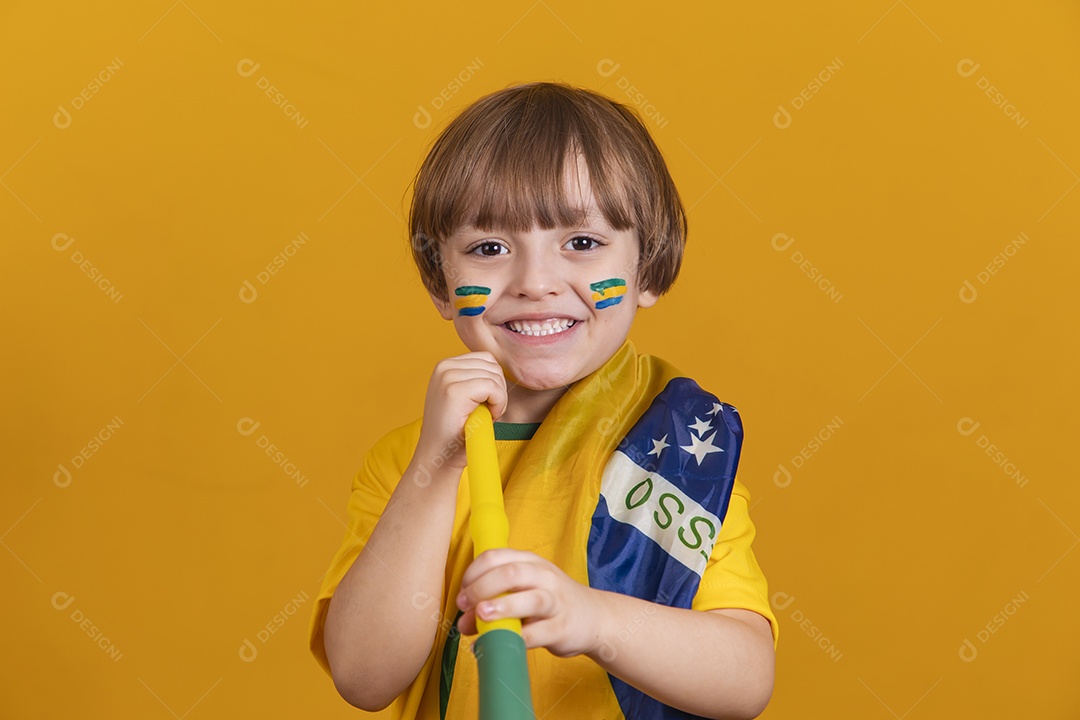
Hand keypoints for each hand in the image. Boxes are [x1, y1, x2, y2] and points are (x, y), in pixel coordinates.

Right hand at [415, 352, 507, 473]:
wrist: (439, 458)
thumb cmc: (456, 432)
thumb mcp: (464, 398)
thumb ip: (475, 378)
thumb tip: (499, 368)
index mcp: (445, 366)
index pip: (486, 358)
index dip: (494, 382)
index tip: (484, 404)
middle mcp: (443, 367)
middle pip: (493, 366)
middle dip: (498, 390)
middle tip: (485, 413)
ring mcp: (447, 378)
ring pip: (495, 376)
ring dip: (499, 399)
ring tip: (484, 416)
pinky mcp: (454, 391)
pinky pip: (493, 388)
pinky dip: (499, 404)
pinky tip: (488, 418)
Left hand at [456, 549, 605, 657]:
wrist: (594, 618)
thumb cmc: (550, 602)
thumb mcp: (524, 592)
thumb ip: (494, 601)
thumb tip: (463, 621)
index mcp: (530, 562)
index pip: (496, 556)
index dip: (473, 572)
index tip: (462, 591)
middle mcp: (544, 577)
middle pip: (510, 574)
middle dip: (481, 587)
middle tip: (464, 604)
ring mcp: (556, 602)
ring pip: (530, 599)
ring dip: (502, 606)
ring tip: (481, 615)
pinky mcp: (561, 628)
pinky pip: (537, 633)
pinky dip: (513, 640)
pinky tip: (493, 647)